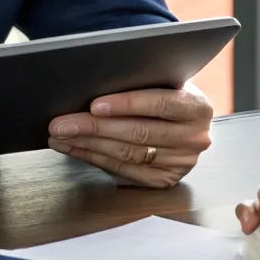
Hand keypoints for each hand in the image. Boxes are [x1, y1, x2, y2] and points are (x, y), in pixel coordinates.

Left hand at [48, 84, 213, 187]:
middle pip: (139, 133)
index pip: (161, 104)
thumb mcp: (164, 81)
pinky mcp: (165, 179)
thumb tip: (96, 80)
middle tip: (62, 123)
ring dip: (88, 145)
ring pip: (128, 154)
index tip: (95, 105)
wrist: (184, 120)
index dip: (126, 104)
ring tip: (61, 135)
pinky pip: (124, 171)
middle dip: (94, 128)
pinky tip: (75, 149)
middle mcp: (195, 138)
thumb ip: (143, 82)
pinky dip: (95, 159)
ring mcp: (182, 163)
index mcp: (197, 107)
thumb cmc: (166, 93)